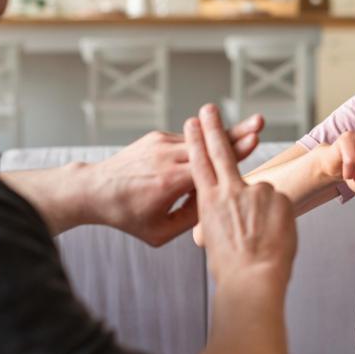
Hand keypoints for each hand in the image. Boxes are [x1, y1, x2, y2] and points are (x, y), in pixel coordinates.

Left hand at [82, 114, 263, 245]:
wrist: (94, 190)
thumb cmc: (128, 216)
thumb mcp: (159, 232)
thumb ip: (191, 220)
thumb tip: (217, 201)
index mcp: (169, 182)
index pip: (210, 164)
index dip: (235, 152)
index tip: (255, 140)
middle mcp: (166, 157)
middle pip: (211, 144)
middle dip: (238, 132)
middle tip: (260, 121)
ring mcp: (161, 143)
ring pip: (201, 139)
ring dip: (225, 135)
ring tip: (251, 127)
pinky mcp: (157, 136)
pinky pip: (187, 141)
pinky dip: (203, 145)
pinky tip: (217, 146)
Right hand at [185, 105, 295, 292]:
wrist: (253, 279)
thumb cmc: (232, 267)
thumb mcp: (214, 238)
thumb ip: (222, 214)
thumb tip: (232, 208)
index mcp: (209, 201)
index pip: (200, 163)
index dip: (196, 141)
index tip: (192, 122)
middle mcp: (230, 190)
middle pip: (220, 151)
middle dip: (213, 128)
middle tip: (208, 108)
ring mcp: (256, 191)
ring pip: (260, 194)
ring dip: (262, 213)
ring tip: (262, 238)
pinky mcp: (279, 196)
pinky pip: (280, 204)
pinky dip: (279, 218)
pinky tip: (275, 236)